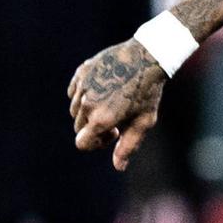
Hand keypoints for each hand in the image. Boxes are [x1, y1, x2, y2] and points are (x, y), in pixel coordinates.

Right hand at [68, 39, 166, 171]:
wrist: (147, 56)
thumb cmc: (148, 92)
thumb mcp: (144, 122)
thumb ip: (129, 146)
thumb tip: (119, 167)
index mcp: (101, 119)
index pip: (81, 143)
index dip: (96, 143)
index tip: (114, 132)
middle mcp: (87, 103)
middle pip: (78, 127)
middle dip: (94, 127)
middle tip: (116, 116)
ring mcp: (82, 86)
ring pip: (75, 110)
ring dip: (88, 111)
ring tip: (111, 101)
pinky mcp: (81, 72)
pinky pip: (74, 92)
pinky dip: (83, 95)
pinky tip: (103, 88)